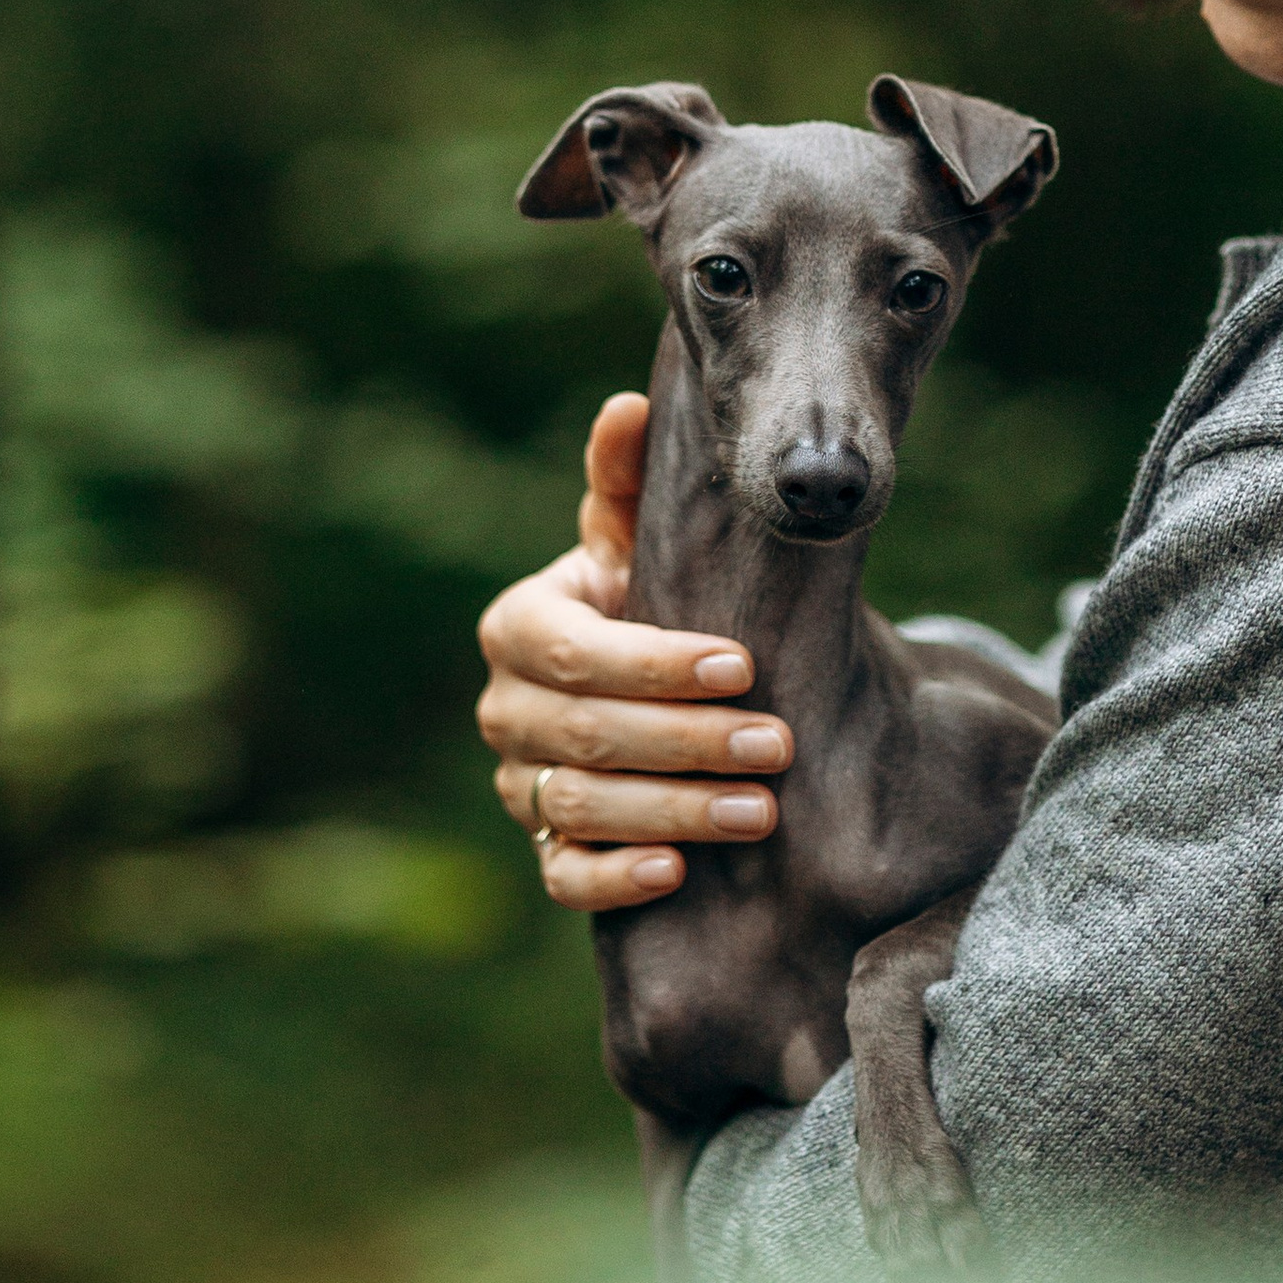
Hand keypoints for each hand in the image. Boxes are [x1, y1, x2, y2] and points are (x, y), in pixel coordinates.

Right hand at [477, 392, 793, 912]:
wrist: (652, 685)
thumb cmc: (647, 597)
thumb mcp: (639, 540)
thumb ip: (627, 482)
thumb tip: (630, 403)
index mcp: (519, 627)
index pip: (576, 653)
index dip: (654, 664)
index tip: (741, 665)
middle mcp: (506, 708)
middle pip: (585, 735)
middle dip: (686, 742)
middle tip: (776, 745)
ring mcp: (520, 784)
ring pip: (581, 807)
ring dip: (673, 811)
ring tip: (761, 812)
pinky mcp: (546, 847)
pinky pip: (564, 876)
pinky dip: (615, 878)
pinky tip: (677, 873)